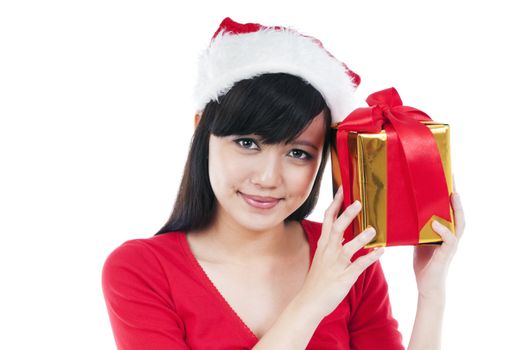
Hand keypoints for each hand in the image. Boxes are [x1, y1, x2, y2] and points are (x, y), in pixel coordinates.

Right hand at [299, 186, 383, 318]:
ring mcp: (336, 265)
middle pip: (337, 229)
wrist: (309, 302)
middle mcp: (328, 252)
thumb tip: (341, 232)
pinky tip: (381, 252)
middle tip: (358, 203)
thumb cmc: (317, 279)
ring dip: (361, 238)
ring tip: (373, 229)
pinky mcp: (344, 278)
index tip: (343, 190)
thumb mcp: (321, 257)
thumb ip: (331, 244)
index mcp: (323, 245)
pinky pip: (359, 266)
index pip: (328, 219)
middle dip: (347, 215)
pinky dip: (370, 258)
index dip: (335, 204)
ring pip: (348, 248)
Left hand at [413, 175, 465, 296]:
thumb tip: (401, 209)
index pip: (449, 208)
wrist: (426, 284)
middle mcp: (451, 234)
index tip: (447, 175)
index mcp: (445, 229)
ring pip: (459, 223)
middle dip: (456, 194)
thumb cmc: (423, 261)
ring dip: (456, 209)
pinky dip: (443, 231)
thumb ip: (416, 225)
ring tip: (452, 195)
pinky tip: (436, 223)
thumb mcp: (418, 238)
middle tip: (452, 178)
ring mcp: (451, 244)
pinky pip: (449, 240)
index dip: (450, 192)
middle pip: (458, 211)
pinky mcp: (446, 254)